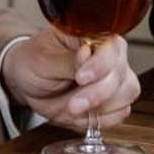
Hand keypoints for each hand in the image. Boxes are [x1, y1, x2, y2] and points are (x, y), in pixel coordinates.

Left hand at [1, 30, 140, 130]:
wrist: (27, 82)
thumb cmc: (34, 62)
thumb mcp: (41, 60)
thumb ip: (66, 60)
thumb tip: (86, 55)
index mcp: (94, 35)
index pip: (111, 47)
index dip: (100, 65)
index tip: (81, 78)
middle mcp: (111, 54)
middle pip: (121, 75)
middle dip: (97, 94)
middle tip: (72, 105)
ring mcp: (116, 77)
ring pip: (126, 94)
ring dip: (99, 108)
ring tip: (71, 108)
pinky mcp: (115, 100)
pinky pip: (120, 113)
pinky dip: (99, 119)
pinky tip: (80, 114)